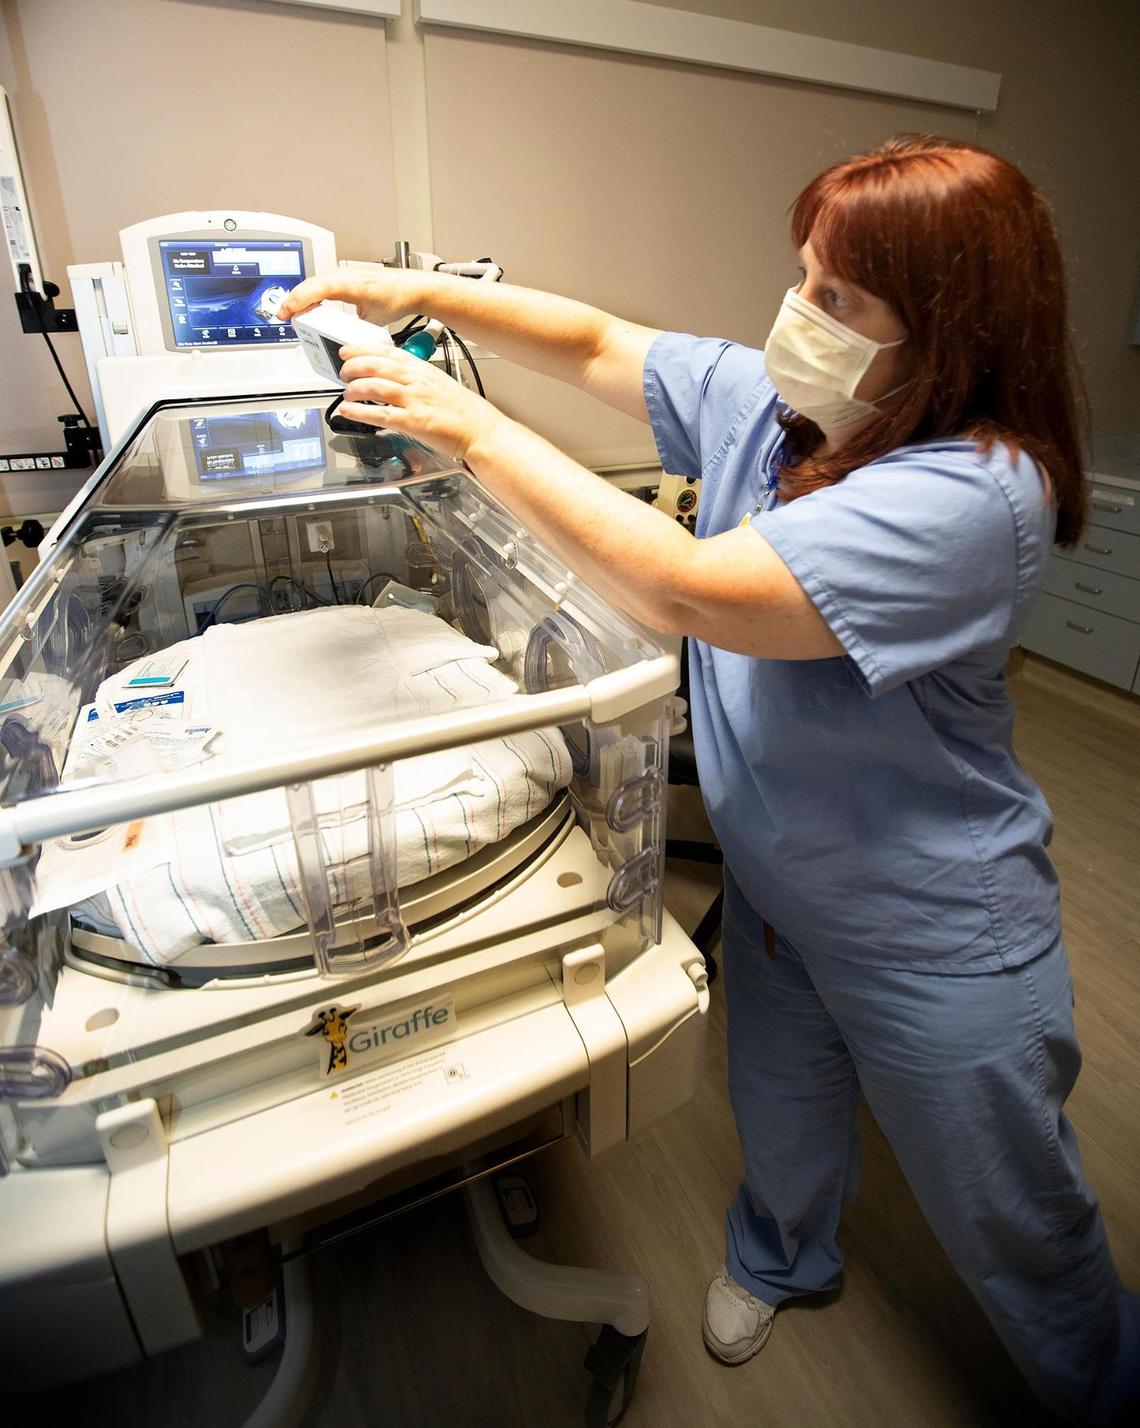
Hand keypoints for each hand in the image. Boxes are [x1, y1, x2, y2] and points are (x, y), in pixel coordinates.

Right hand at [276, 269, 425, 326]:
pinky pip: (322, 286)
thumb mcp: (373, 319)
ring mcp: (343, 277)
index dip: (298, 301)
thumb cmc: (396, 297)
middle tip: (283, 317)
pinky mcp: (345, 280)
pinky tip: (308, 306)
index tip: (287, 313)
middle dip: (293, 301)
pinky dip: (311, 295)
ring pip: (314, 284)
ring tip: (290, 313)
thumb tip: (342, 346)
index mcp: (348, 283)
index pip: (316, 289)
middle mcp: (343, 276)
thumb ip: (355, 331)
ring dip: (301, 297)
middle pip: (309, 286)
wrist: (411, 287)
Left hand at [339, 346, 507, 463]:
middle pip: (376, 366)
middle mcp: (416, 381)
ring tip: (346, 392)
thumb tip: (393, 377)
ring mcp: (414, 400)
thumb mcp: (438, 383)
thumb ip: (415, 377)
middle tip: (343, 372)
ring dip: (354, 388)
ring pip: (374, 386)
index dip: (362, 349)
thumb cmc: (463, 411)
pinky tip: (348, 411)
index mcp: (422, 369)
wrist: (480, 430)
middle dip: (353, 367)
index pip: (386, 352)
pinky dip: (359, 411)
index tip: (347, 351)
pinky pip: (379, 414)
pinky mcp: (413, 422)